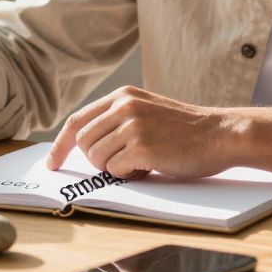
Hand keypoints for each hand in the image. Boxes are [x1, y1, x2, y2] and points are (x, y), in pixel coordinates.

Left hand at [46, 86, 239, 178]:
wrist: (219, 134)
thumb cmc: (184, 130)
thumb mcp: (146, 111)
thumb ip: (117, 119)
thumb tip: (83, 144)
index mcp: (122, 96)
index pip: (76, 121)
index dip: (60, 145)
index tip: (52, 163)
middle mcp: (123, 106)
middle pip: (82, 142)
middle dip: (96, 160)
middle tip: (123, 162)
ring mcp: (132, 126)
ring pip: (96, 159)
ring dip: (114, 168)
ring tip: (141, 162)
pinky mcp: (142, 147)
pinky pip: (114, 170)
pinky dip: (128, 175)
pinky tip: (149, 167)